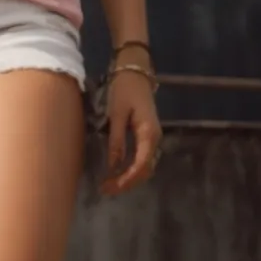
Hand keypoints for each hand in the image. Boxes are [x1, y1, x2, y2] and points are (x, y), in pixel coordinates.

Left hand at [101, 67, 161, 196]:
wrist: (134, 71)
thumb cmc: (124, 89)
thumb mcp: (116, 114)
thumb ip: (116, 140)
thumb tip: (113, 167)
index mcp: (149, 134)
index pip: (140, 166)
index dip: (126, 180)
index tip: (109, 187)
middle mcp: (155, 139)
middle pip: (145, 170)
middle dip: (127, 183)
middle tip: (106, 190)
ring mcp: (153, 137)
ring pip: (145, 166)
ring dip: (129, 178)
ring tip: (109, 184)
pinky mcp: (147, 134)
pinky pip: (142, 158)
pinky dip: (131, 168)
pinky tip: (117, 171)